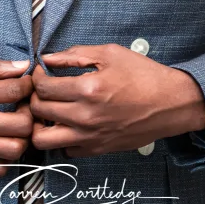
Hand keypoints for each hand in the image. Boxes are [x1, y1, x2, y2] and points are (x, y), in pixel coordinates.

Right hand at [0, 44, 31, 174]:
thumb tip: (21, 68)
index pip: (14, 91)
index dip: (27, 83)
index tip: (25, 80)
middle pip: (21, 126)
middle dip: (30, 111)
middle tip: (23, 102)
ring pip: (13, 151)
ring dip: (22, 136)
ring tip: (14, 121)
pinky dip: (4, 156)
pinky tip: (0, 138)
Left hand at [30, 44, 204, 156]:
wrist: (170, 104)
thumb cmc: (142, 75)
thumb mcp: (110, 53)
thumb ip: (75, 54)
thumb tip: (47, 58)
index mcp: (88, 89)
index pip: (43, 87)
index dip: (36, 77)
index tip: (41, 72)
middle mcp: (85, 117)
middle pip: (38, 111)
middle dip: (34, 97)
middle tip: (43, 89)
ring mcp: (90, 137)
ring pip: (43, 140)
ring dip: (40, 124)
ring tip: (49, 111)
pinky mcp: (97, 150)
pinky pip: (65, 150)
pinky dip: (61, 138)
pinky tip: (69, 123)